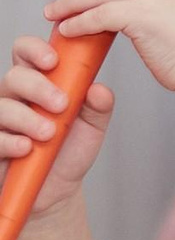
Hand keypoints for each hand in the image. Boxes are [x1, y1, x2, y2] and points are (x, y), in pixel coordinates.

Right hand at [0, 41, 115, 219]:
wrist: (56, 189)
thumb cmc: (68, 151)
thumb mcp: (91, 128)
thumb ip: (98, 107)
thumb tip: (99, 89)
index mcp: (37, 84)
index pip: (26, 53)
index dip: (35, 50)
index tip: (53, 61)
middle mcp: (14, 97)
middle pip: (14, 77)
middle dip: (39, 87)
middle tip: (61, 105)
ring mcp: (0, 121)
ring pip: (2, 106)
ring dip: (28, 118)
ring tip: (49, 134)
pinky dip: (10, 141)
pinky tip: (26, 148)